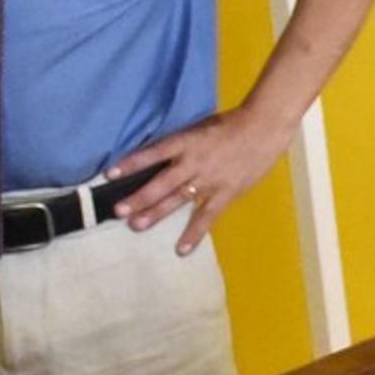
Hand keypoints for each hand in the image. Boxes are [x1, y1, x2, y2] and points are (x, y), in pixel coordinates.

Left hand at [108, 105, 292, 255]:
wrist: (264, 128)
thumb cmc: (232, 124)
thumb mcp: (200, 128)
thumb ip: (182, 144)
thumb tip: (160, 160)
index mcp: (186, 142)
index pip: (153, 153)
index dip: (131, 163)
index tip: (110, 175)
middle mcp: (193, 162)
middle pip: (161, 182)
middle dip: (138, 197)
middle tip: (118, 210)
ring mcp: (209, 180)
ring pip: (178, 199)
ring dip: (156, 213)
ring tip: (136, 226)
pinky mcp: (226, 193)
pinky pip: (207, 217)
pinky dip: (194, 234)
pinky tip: (181, 250)